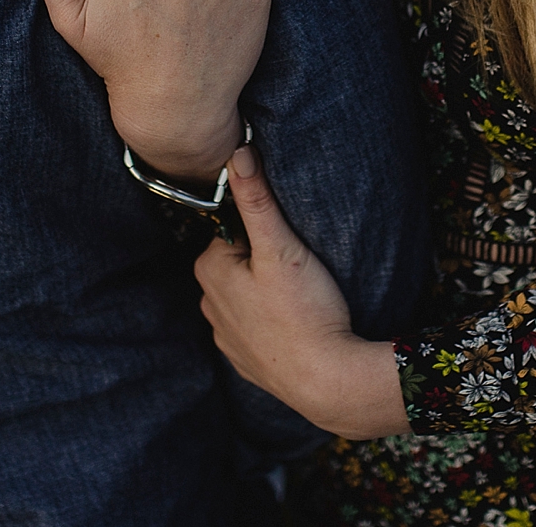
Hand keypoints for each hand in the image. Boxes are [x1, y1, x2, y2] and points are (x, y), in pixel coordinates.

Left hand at [195, 146, 411, 440]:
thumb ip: (257, 200)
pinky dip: (272, 322)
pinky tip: (296, 324)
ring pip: (246, 295)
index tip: (291, 244)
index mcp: (209, 270)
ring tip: (302, 298)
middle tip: (302, 271)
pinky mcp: (244, 360)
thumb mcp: (281, 247)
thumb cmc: (305, 312)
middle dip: (266, 260)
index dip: (266, 231)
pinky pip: (255, 326)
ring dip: (269, 291)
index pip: (235, 229)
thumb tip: (235, 153)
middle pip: (239, 262)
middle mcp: (207, 303)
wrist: (327, 382)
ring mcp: (224, 336)